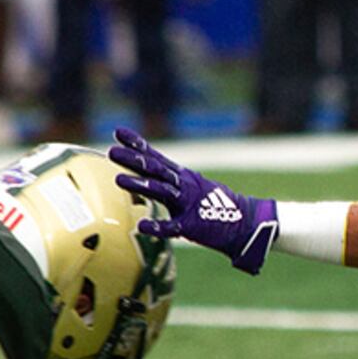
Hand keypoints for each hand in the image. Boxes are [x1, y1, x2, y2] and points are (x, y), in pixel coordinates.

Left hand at [108, 127, 279, 273]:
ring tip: (118, 179)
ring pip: (160, 191)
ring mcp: (188, 204)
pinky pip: (171, 226)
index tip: (118, 132)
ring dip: (139, 184)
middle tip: (112, 152)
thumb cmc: (216, 207)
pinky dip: (157, 226)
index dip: (137, 144)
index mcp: (183, 177)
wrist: (245, 222)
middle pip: (154, 169)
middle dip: (133, 160)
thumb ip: (172, 185)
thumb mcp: (194, 189)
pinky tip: (142, 226)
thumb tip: (150, 180)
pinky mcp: (192, 224)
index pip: (156, 157)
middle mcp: (184, 185)